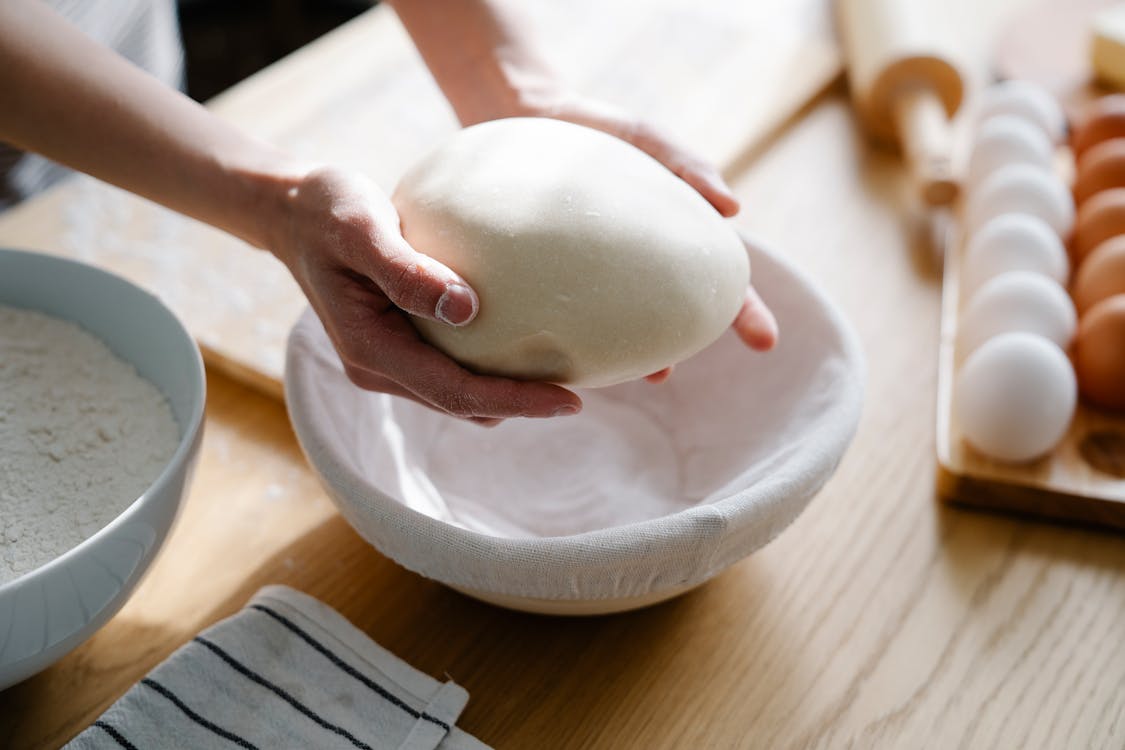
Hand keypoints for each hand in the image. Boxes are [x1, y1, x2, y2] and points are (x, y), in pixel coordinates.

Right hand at [269, 166, 582, 423]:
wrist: (292, 211)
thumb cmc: (327, 210)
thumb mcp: (362, 228)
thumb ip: (407, 271)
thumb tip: (469, 309)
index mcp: (371, 349)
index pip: (456, 393)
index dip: (516, 401)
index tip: (570, 399)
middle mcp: (379, 367)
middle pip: (463, 404)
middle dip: (522, 405)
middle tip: (583, 390)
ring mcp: (387, 360)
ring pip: (458, 393)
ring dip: (507, 390)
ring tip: (563, 371)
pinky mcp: (398, 343)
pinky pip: (451, 367)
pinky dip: (489, 364)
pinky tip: (525, 336)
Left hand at [512, 93, 778, 379]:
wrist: (521, 115)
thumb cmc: (594, 125)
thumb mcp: (642, 135)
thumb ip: (687, 164)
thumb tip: (734, 210)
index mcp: (671, 234)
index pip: (720, 279)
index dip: (743, 312)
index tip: (765, 343)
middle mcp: (635, 264)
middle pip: (671, 313)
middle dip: (680, 346)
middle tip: (669, 375)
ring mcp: (592, 273)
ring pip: (619, 323)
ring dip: (624, 349)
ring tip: (632, 371)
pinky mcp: (548, 274)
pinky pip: (564, 312)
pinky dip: (572, 335)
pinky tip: (568, 354)